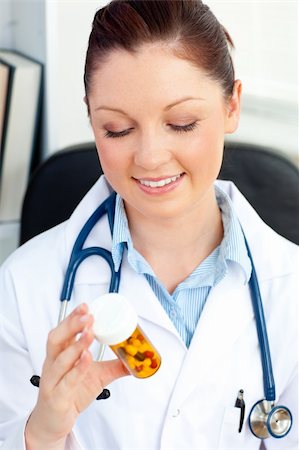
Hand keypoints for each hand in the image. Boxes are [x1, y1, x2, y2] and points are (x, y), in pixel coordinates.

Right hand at [25, 303, 128, 449]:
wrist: (54, 422)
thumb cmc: (70, 394)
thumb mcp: (96, 376)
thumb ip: (115, 366)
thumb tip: (135, 358)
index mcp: (60, 354)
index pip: (63, 331)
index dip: (72, 317)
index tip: (85, 306)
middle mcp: (53, 364)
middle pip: (56, 339)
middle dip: (71, 325)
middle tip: (88, 316)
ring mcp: (53, 381)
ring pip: (60, 359)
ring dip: (75, 344)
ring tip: (89, 333)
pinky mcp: (57, 397)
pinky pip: (66, 381)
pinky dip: (77, 368)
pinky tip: (87, 358)